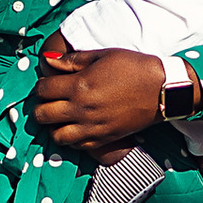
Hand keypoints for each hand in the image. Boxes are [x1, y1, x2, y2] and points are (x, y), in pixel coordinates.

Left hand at [31, 47, 166, 154]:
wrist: (162, 90)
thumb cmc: (133, 67)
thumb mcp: (103, 56)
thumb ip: (72, 60)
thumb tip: (47, 59)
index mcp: (79, 85)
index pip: (42, 89)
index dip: (41, 85)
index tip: (48, 83)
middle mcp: (81, 109)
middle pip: (42, 115)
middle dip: (41, 106)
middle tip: (50, 101)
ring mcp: (92, 127)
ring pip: (56, 136)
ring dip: (53, 126)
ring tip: (60, 117)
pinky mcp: (103, 140)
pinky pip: (75, 146)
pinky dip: (70, 138)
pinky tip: (76, 127)